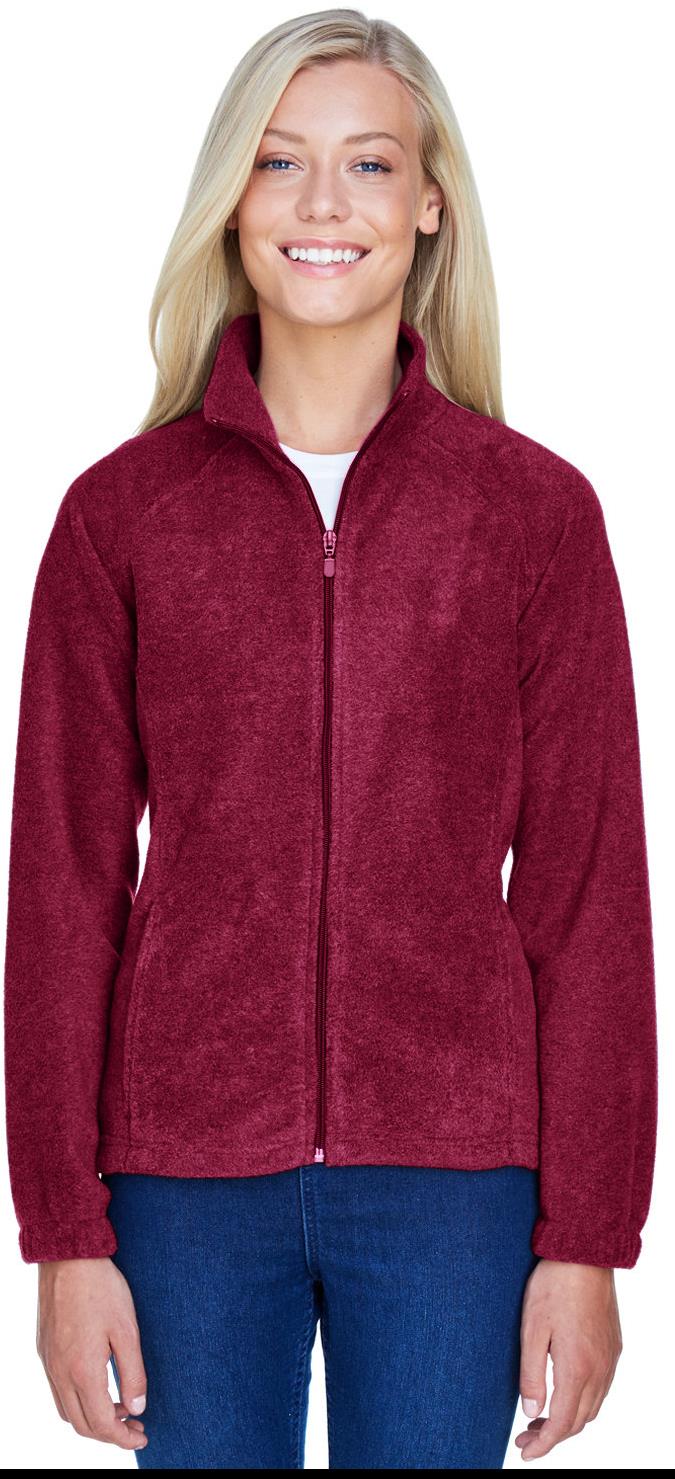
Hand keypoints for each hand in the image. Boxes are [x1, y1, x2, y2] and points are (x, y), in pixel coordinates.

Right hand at [36, 1256, 148, 1453]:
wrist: (68, 1257)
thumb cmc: (101, 1289)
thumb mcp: (127, 1330)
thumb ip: (133, 1373)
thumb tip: (137, 1408)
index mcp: (82, 1371)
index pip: (102, 1424)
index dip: (123, 1438)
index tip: (142, 1436)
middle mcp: (60, 1373)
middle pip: (81, 1425)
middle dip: (109, 1434)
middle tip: (135, 1426)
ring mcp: (48, 1362)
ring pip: (67, 1411)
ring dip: (93, 1419)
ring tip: (120, 1407)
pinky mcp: (44, 1350)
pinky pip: (58, 1391)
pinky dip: (78, 1401)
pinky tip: (98, 1386)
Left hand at [516, 1258, 621, 1460]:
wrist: (585, 1254)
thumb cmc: (553, 1287)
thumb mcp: (531, 1330)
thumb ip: (531, 1374)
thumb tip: (531, 1412)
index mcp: (577, 1368)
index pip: (561, 1424)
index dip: (543, 1445)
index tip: (524, 1453)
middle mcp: (599, 1369)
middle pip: (579, 1421)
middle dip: (552, 1437)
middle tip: (525, 1437)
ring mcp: (610, 1359)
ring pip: (592, 1407)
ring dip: (568, 1420)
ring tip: (541, 1419)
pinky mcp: (613, 1347)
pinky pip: (601, 1388)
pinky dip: (582, 1402)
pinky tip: (564, 1393)